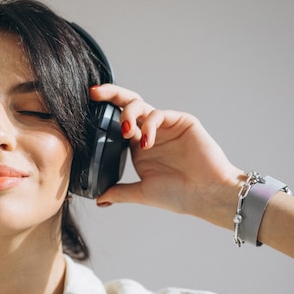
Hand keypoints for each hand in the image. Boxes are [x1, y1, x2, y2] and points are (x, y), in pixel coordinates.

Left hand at [91, 84, 243, 227]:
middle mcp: (151, 133)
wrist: (207, 195)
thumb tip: (99, 200)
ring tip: (127, 132)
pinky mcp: (181, 122)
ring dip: (128, 114)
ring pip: (141, 105)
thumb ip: (120, 192)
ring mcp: (165, 126)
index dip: (103, 116)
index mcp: (139, 147)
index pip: (117, 124)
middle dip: (110, 94)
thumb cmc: (180, 195)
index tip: (86, 110)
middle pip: (127, 105)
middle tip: (94, 93)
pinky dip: (149, 125)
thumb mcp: (143, 193)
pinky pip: (159, 114)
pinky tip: (146, 142)